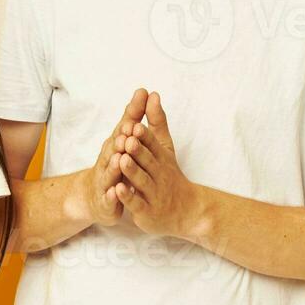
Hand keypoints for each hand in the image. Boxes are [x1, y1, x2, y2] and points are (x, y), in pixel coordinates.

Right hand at [84, 88, 150, 226]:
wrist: (93, 196)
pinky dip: (112, 195)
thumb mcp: (124, 139)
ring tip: (120, 159)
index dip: (131, 115)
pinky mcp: (106, 201)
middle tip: (129, 130)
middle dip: (121, 139)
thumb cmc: (113, 163)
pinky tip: (116, 192)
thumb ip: (134, 117)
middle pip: (114, 148)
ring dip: (114, 166)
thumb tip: (145, 91)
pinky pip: (108, 198)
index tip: (140, 100)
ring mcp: (105, 180)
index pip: (124, 127)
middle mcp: (108, 159)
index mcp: (115, 145)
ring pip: (110, 172)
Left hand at [114, 92, 198, 238]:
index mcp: (161, 158)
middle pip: (148, 161)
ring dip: (132, 171)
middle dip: (137, 150)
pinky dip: (128, 197)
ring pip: (142, 181)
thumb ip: (157, 121)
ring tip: (121, 160)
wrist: (186, 210)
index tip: (133, 124)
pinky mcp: (146, 211)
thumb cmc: (169, 174)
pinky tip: (118, 189)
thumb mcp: (165, 146)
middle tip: (127, 138)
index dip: (143, 135)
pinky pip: (137, 203)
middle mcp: (158, 174)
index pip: (153, 144)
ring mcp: (153, 193)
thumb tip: (152, 93)